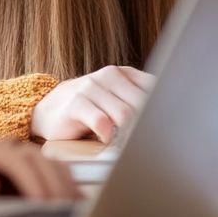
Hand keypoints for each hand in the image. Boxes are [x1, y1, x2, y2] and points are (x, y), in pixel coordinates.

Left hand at [0, 132, 79, 205]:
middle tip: (65, 213)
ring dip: (63, 185)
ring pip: (48, 162)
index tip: (43, 205)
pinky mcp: (20, 165)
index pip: (15, 159)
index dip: (32, 181)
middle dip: (54, 186)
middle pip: (38, 159)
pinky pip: (48, 171)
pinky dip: (63, 185)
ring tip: (74, 210)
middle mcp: (0, 143)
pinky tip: (73, 203)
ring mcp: (12, 152)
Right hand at [31, 66, 155, 142]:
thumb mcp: (115, 97)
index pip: (153, 87)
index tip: (164, 125)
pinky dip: (108, 134)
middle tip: (145, 140)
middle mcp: (108, 75)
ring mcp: (91, 87)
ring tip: (126, 143)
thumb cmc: (89, 107)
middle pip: (141, 103)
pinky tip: (106, 139)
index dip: (160, 108)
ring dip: (128, 133)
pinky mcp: (76, 104)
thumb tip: (169, 117)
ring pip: (124, 113)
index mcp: (123, 73)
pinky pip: (102, 122)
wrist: (49, 109)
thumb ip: (137, 100)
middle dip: (145, 124)